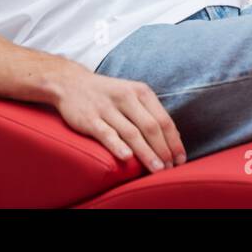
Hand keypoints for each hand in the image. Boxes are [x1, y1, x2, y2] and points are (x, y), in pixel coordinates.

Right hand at [51, 67, 185, 172]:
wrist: (71, 83)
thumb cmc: (108, 93)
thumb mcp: (132, 94)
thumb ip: (149, 113)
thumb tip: (173, 139)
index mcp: (140, 92)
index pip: (163, 119)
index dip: (174, 141)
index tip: (180, 159)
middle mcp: (126, 97)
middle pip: (151, 127)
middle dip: (163, 150)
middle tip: (171, 168)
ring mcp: (107, 108)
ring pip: (131, 133)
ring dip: (147, 152)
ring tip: (157, 168)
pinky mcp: (90, 118)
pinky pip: (106, 133)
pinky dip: (117, 145)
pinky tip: (127, 157)